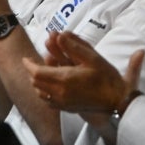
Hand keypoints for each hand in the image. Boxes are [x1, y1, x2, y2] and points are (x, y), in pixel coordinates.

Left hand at [23, 32, 142, 114]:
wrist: (118, 102)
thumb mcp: (93, 57)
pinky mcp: (68, 109)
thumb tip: (58, 34)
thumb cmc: (107, 78)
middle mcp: (60, 93)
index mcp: (64, 79)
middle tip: (35, 61)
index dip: (28, 64)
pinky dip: (44, 92)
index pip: (37, 72)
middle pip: (36, 82)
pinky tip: (51, 86)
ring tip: (42, 71)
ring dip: (38, 82)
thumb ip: (74, 46)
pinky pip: (48, 101)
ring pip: (40, 92)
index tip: (25, 58)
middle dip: (33, 71)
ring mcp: (63, 103)